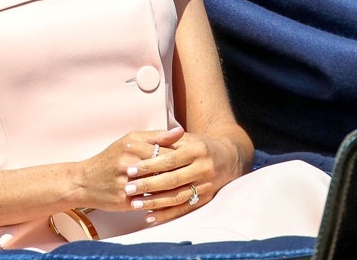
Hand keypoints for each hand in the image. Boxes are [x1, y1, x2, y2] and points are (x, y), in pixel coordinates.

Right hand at [73, 128, 183, 211]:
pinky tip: (173, 202)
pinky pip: (151, 201)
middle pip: (164, 168)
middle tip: (195, 176)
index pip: (165, 150)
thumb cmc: (109, 160)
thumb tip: (180, 130)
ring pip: (159, 186)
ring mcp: (126, 181)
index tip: (194, 161)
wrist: (84, 181)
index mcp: (131, 145)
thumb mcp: (128, 142)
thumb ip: (155, 137)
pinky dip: (163, 202)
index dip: (182, 157)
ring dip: (174, 189)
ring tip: (186, 188)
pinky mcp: (125, 199)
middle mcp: (128, 161)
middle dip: (181, 173)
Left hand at [122, 126, 245, 224]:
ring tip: (134, 204)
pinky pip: (184, 209)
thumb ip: (165, 140)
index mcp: (196, 151)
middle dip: (148, 185)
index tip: (130, 170)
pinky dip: (166, 215)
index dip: (149, 166)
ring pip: (177, 197)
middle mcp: (202, 169)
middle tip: (128, 188)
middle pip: (172, 180)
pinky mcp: (206, 200)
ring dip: (155, 203)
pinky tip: (150, 217)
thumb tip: (138, 141)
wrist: (229, 158)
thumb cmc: (199, 145)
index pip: (168, 160)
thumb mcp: (186, 138)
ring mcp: (206, 186)